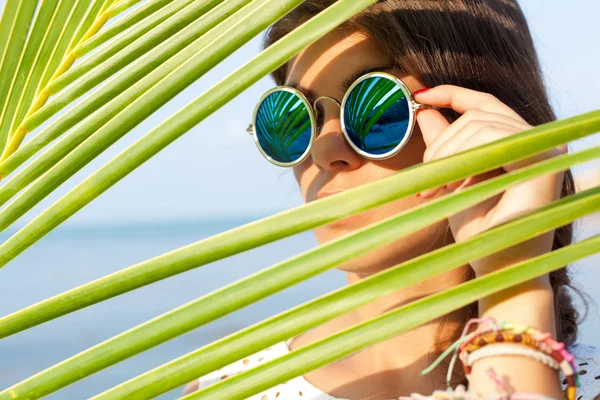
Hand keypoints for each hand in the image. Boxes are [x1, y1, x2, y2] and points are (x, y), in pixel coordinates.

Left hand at [413, 85, 566, 275]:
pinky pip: (494, 138)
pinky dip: (464, 158)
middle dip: (440, 144)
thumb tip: (426, 112)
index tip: (418, 96)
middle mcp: (537, 142)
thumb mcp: (452, 179)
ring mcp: (544, 150)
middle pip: (477, 115)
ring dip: (446, 155)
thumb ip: (444, 145)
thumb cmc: (477, 229)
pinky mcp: (543, 163)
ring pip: (480, 125)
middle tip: (425, 179)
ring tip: (435, 189)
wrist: (496, 267)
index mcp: (517, 143)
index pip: (484, 104)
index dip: (451, 94)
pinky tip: (454, 185)